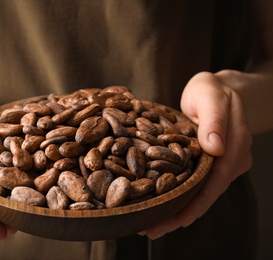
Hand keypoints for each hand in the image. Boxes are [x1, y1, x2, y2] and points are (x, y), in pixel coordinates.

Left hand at [140, 71, 252, 238]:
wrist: (218, 89)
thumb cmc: (212, 89)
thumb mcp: (211, 95)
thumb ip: (214, 120)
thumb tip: (215, 148)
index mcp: (235, 146)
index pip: (216, 182)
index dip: (196, 203)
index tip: (174, 220)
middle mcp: (230, 160)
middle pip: (206, 193)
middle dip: (180, 214)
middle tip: (151, 229)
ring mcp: (220, 163)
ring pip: (200, 192)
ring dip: (177, 209)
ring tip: (151, 225)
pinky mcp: (208, 162)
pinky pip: (195, 183)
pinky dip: (179, 195)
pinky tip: (161, 204)